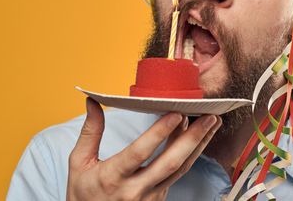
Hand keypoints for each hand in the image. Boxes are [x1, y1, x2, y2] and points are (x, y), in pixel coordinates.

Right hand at [66, 98, 221, 200]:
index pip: (140, 153)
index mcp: (112, 178)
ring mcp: (150, 198)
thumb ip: (90, 132)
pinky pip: (178, 175)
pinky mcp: (159, 200)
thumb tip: (92, 101)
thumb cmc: (84, 195)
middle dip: (193, 138)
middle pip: (170, 162)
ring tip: (213, 123)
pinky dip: (190, 154)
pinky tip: (198, 138)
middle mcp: (134, 190)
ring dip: (199, 144)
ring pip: (180, 169)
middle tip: (209, 117)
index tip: (176, 114)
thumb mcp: (79, 165)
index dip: (159, 133)